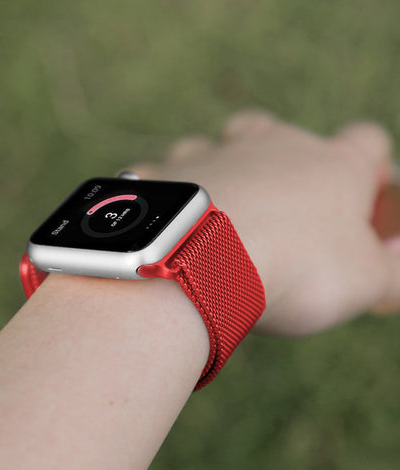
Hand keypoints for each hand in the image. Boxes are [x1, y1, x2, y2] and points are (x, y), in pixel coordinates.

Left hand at [130, 111, 398, 335]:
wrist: (204, 262)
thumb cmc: (295, 269)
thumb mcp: (365, 281)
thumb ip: (392, 268)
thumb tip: (397, 261)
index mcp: (329, 166)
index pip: (366, 142)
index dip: (369, 164)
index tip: (362, 192)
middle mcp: (269, 147)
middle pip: (277, 130)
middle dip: (280, 154)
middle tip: (277, 203)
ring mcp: (214, 154)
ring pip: (219, 146)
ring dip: (222, 172)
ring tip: (219, 215)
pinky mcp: (167, 172)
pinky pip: (168, 172)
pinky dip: (174, 192)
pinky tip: (172, 221)